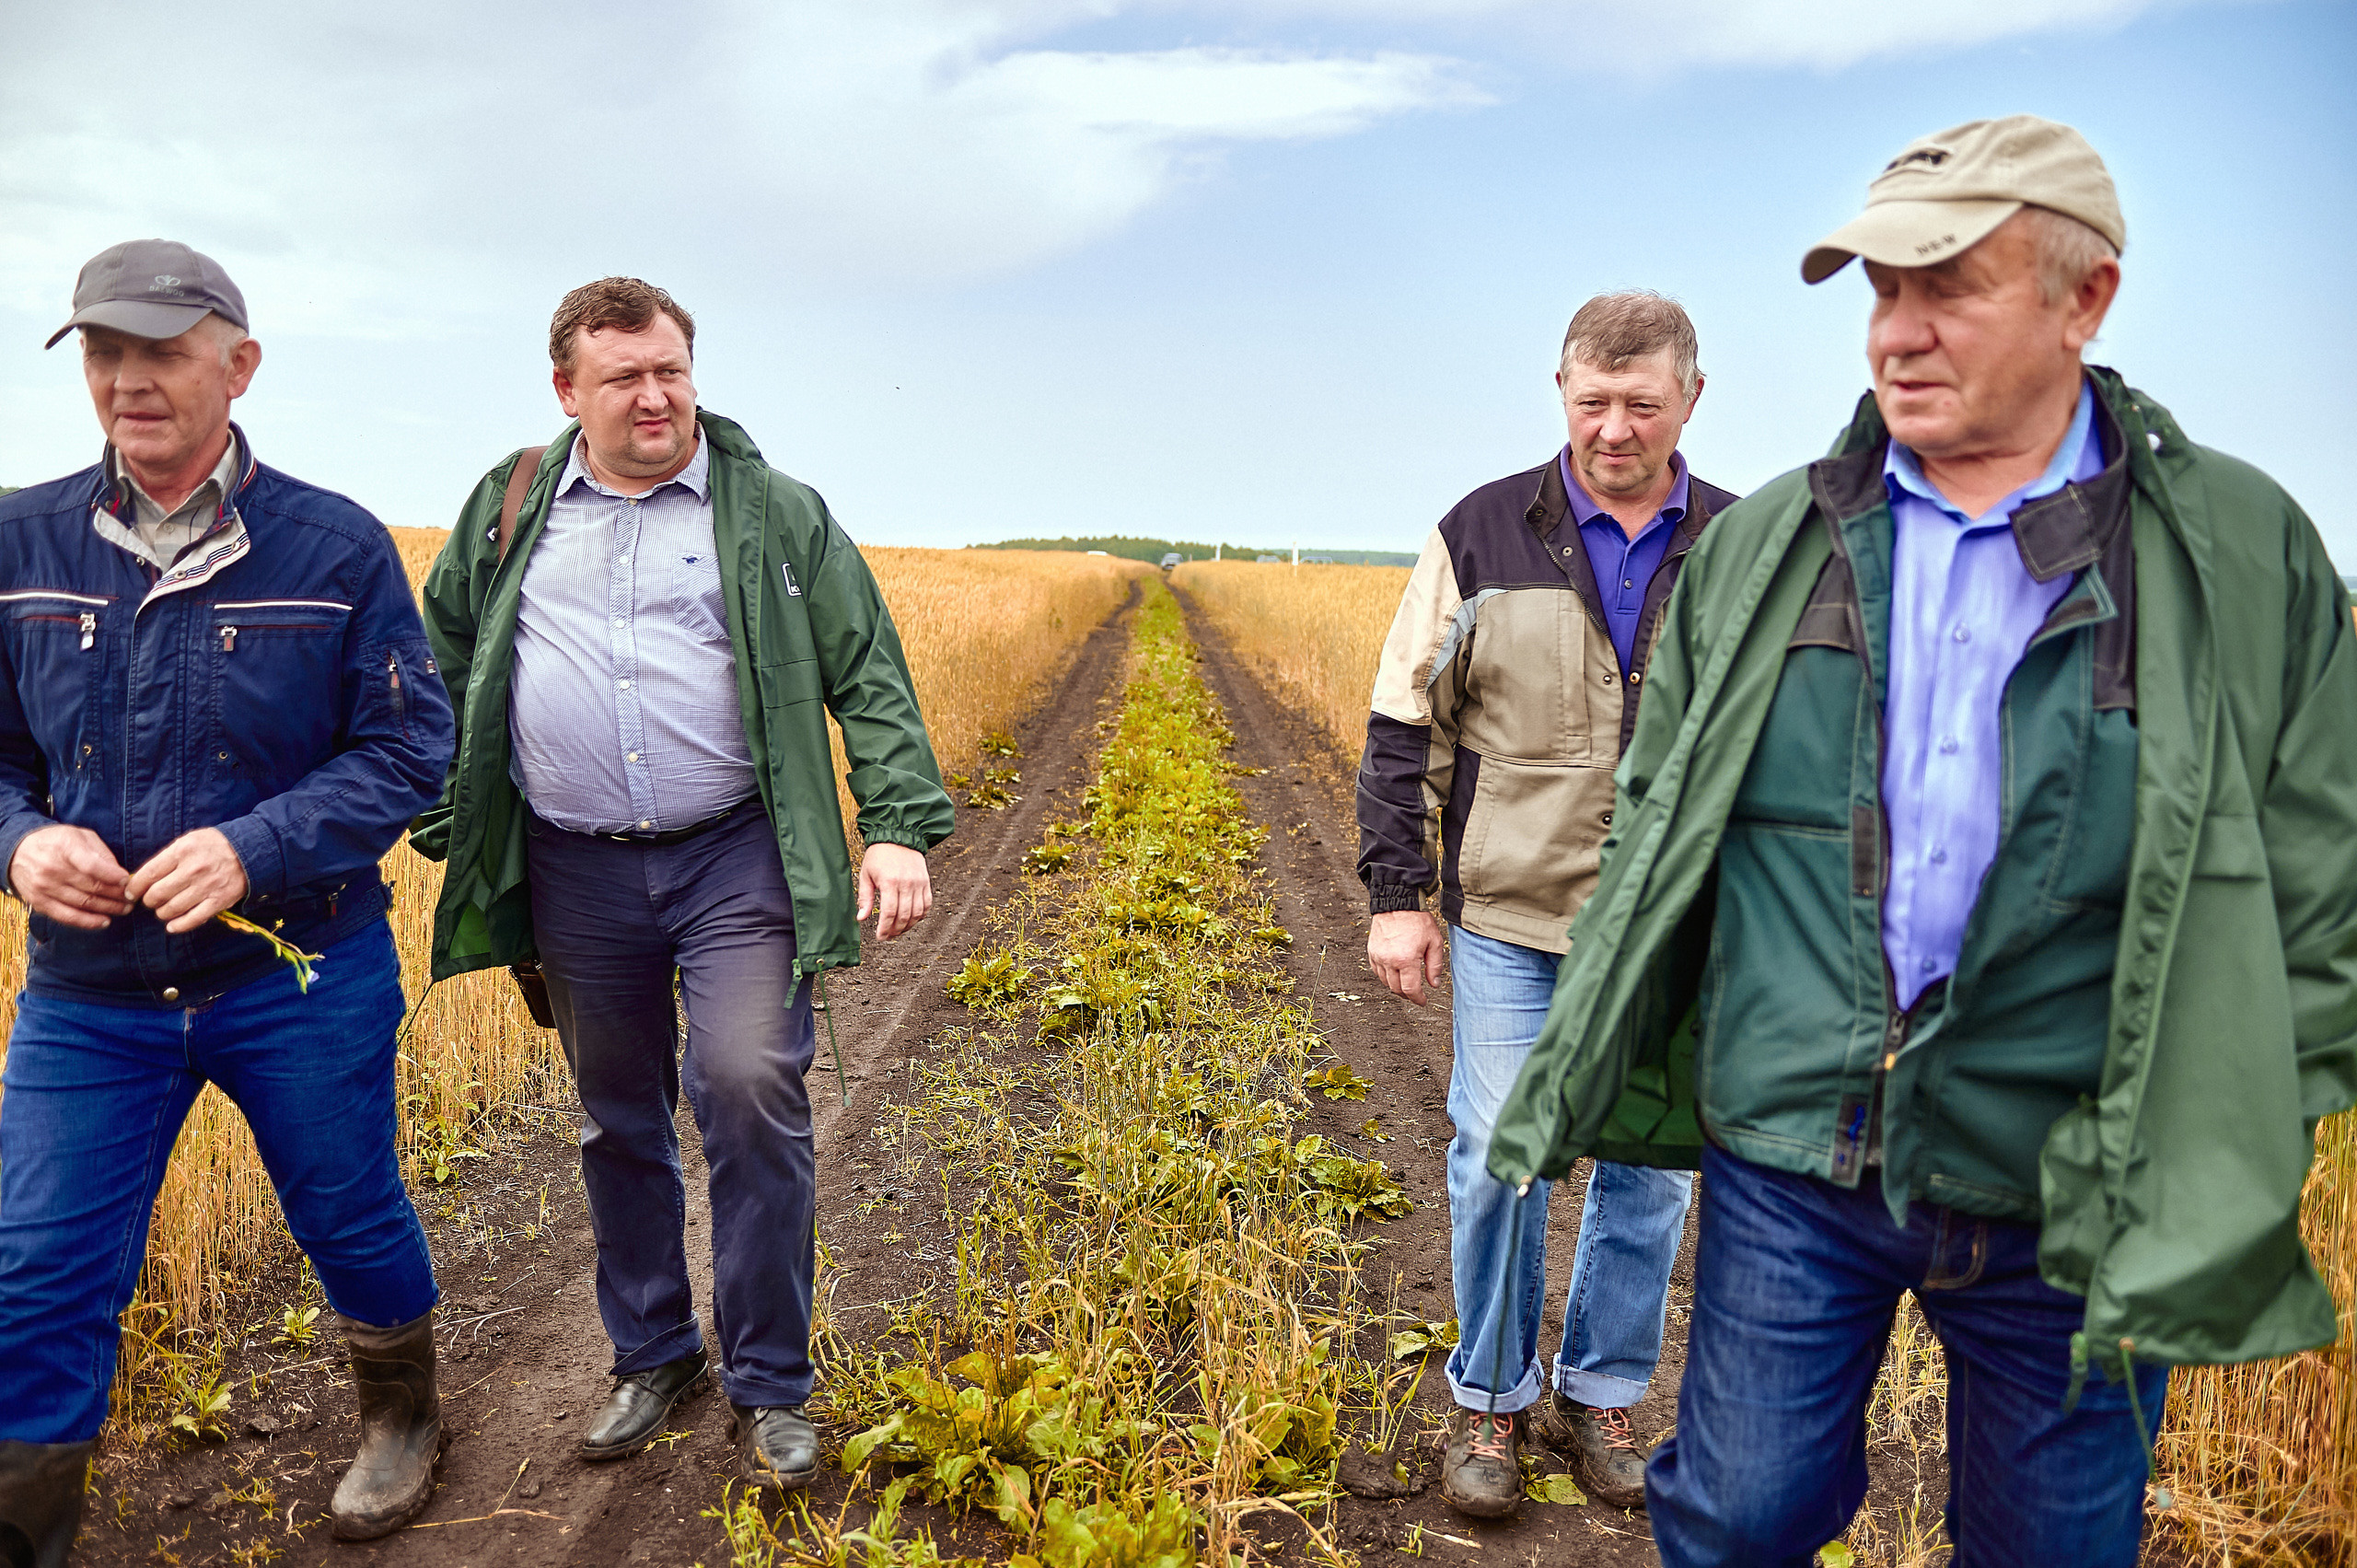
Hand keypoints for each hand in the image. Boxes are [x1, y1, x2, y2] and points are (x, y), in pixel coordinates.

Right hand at [7, 824, 133, 929]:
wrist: (19, 851)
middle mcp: (52, 869)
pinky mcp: (40, 902)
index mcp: (65, 848)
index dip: (113, 876)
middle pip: (91, 887)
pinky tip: (105, 921)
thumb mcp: (80, 836)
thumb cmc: (57, 842)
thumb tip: (120, 874)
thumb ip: (101, 852)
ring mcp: (44, 888)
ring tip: (124, 909)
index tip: (128, 881)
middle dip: (117, 895)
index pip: (92, 866)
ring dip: (108, 909)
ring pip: (83, 903)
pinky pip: (67, 917)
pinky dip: (88, 922)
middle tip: (132, 898)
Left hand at [126, 829, 248, 933]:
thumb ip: (167, 857)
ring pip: (172, 909)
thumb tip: (143, 878)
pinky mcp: (219, 901)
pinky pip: (193, 919)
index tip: (131, 892)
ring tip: (163, 910)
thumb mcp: (188, 840)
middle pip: (157, 894)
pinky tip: (172, 926)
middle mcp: (193, 869)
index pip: (148, 874)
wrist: (250, 850)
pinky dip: (179, 925)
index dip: (135, 887)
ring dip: (162, 913)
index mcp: (182, 851)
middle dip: (148, 901)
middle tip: (150, 900)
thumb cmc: (214, 845)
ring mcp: (207, 887)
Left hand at [857, 842, 931, 940]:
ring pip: (917, 913)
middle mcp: (906, 883)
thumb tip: (861, 918)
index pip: (889, 912)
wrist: (898, 836)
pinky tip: (911, 920)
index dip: (885, 928)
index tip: (880, 936)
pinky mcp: (926, 882)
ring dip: (908, 926)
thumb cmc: (879, 854)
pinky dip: (920, 916)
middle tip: (888, 936)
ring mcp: (918, 883)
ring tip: (898, 930)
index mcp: (889, 881)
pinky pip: (927, 905)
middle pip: (904, 916)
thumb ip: (865, 898)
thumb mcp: (866, 874)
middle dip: (895, 930)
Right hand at [1369, 908, 1446, 1005]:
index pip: (1410, 989)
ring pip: (1385, 982)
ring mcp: (1378, 957)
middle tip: (1416, 993)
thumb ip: (1435, 966)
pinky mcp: (1372, 952)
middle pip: (1397, 989)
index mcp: (1406, 960)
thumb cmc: (1417, 920)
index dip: (1418, 999)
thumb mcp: (1434, 942)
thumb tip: (1434, 984)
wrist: (1397, 903)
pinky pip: (1377, 971)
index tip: (1423, 1001)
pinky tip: (1395, 973)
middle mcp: (1389, 961)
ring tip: (1406, 983)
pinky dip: (1386, 976)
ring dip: (1396, 986)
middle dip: (1408, 994)